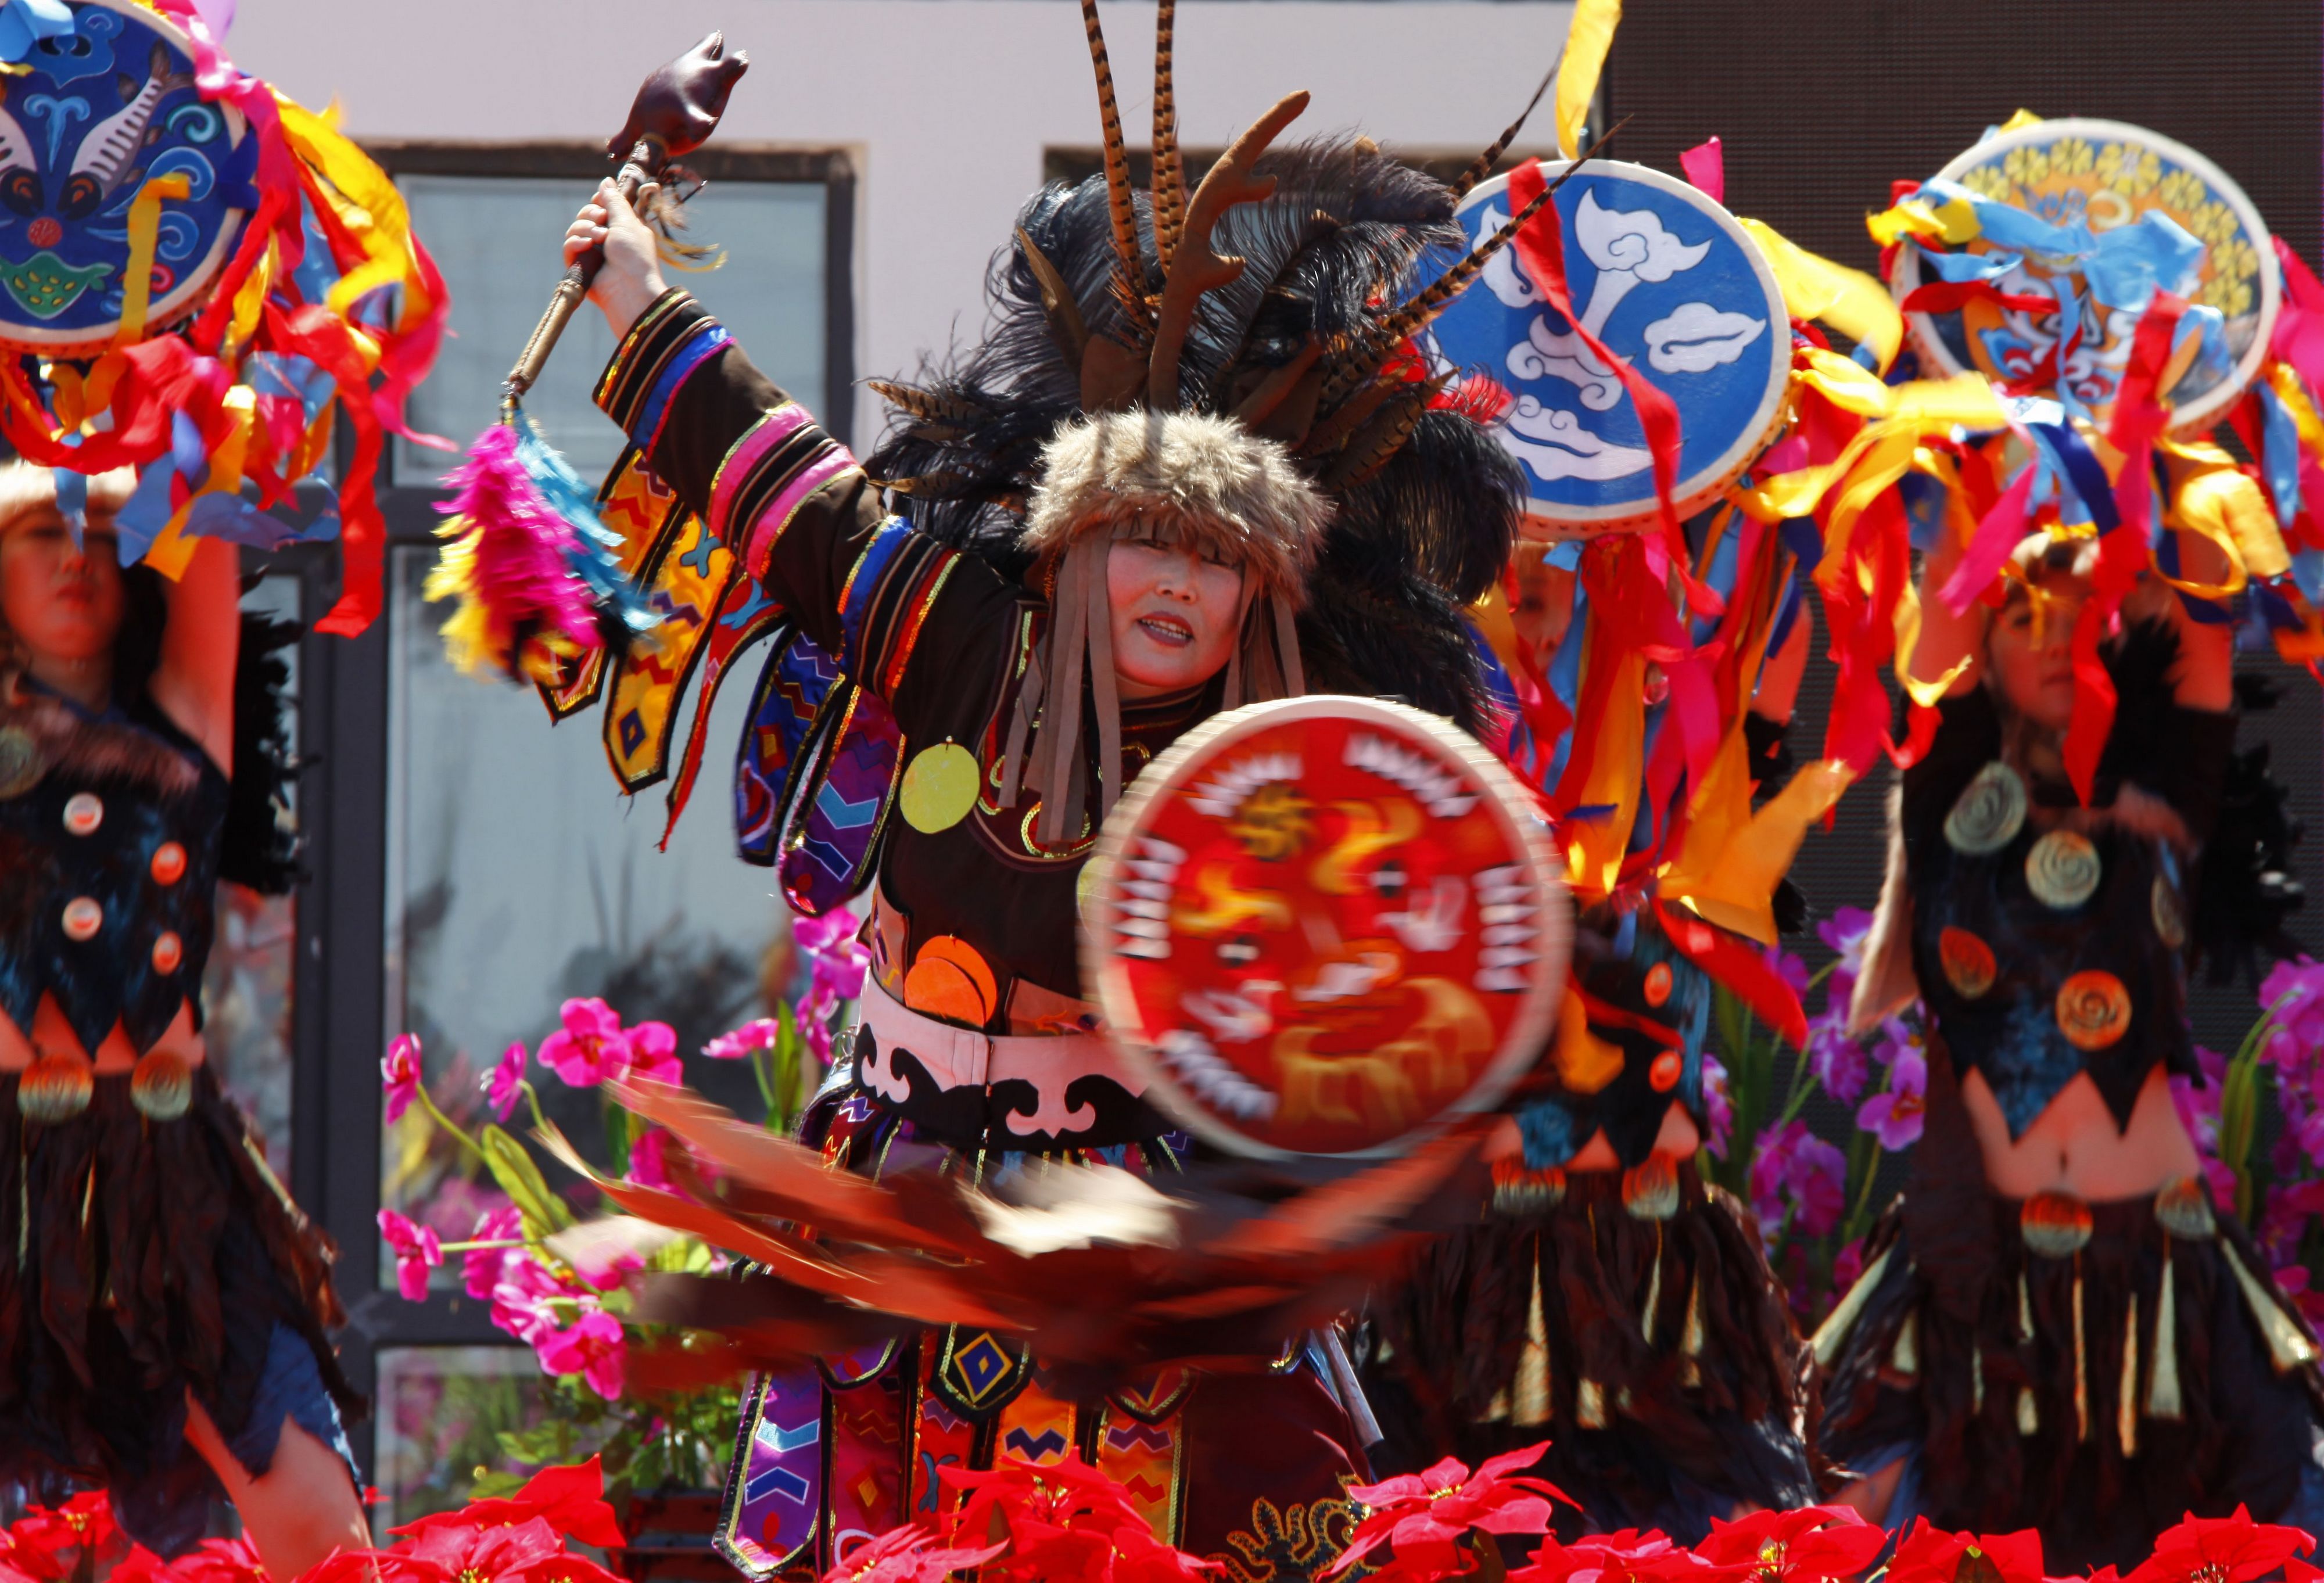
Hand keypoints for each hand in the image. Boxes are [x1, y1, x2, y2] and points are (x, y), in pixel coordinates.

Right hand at [564, 177, 666, 338]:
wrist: (629, 289)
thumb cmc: (635, 257)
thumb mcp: (627, 222)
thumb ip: (614, 201)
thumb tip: (606, 181)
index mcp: (622, 228)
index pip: (603, 207)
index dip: (600, 202)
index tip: (604, 203)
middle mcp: (607, 239)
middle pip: (586, 215)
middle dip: (591, 213)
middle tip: (603, 220)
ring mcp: (593, 252)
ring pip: (575, 228)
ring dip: (585, 228)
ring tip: (599, 238)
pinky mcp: (581, 266)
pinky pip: (569, 246)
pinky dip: (575, 243)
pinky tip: (585, 246)